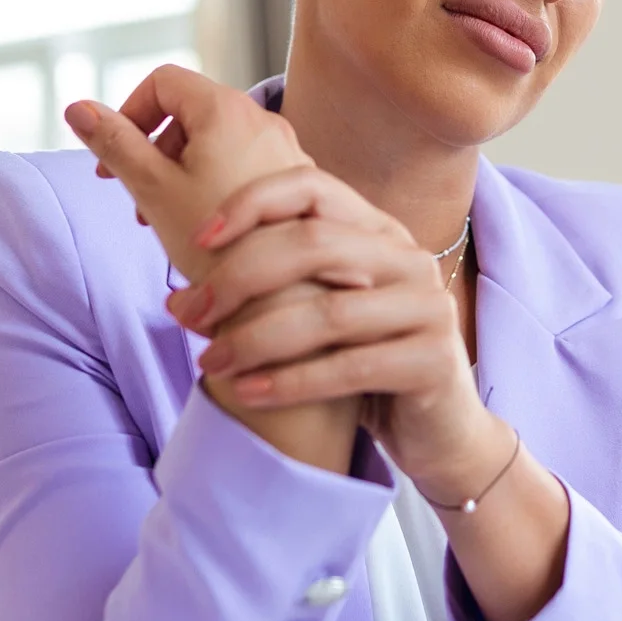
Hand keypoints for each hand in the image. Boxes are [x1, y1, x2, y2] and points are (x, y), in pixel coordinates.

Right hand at [63, 66, 310, 280]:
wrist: (289, 297)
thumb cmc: (219, 245)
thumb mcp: (153, 190)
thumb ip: (113, 144)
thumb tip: (78, 108)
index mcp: (226, 109)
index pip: (162, 81)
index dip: (128, 113)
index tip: (113, 161)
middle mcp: (263, 120)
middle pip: (189, 113)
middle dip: (154, 151)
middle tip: (139, 200)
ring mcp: (285, 150)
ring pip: (215, 144)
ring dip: (180, 172)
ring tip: (169, 220)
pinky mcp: (297, 182)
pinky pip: (244, 167)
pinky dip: (214, 185)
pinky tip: (209, 231)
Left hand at [170, 166, 516, 501]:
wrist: (440, 433)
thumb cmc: (367, 368)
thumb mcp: (323, 315)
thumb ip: (276, 291)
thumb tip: (181, 298)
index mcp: (380, 231)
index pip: (313, 188)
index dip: (251, 203)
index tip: (198, 240)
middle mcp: (410, 258)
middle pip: (313, 245)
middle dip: (238, 278)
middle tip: (189, 314)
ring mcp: (429, 307)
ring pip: (328, 312)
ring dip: (255, 337)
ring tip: (211, 362)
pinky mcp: (434, 361)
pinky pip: (350, 366)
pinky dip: (291, 381)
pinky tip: (249, 394)